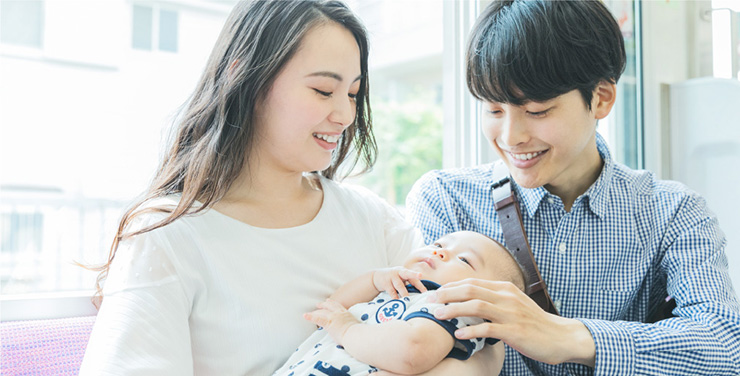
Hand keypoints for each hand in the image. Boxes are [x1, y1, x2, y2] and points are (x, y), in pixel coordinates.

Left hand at [304, 298, 358, 344]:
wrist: (355, 334)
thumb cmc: (357, 333)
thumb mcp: (356, 325)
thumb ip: (350, 324)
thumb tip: (351, 328)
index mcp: (346, 313)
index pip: (337, 305)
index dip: (332, 303)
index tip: (328, 301)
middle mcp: (339, 313)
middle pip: (329, 306)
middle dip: (323, 305)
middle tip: (319, 304)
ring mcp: (333, 317)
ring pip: (322, 312)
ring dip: (315, 311)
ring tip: (310, 312)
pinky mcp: (328, 323)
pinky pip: (317, 319)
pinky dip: (310, 317)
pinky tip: (305, 315)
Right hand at [372, 267, 426, 298]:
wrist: (376, 277)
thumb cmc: (393, 279)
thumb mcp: (400, 278)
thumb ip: (408, 283)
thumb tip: (421, 295)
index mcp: (405, 272)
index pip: (414, 278)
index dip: (420, 284)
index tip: (426, 290)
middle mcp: (399, 273)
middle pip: (407, 273)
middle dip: (414, 274)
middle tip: (420, 275)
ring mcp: (392, 277)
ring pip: (399, 285)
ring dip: (404, 292)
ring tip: (408, 298)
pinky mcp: (386, 283)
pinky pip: (391, 292)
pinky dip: (395, 297)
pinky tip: (397, 302)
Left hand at [430, 278, 594, 366]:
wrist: (560, 337)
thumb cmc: (533, 323)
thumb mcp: (514, 304)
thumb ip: (494, 300)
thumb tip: (470, 301)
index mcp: (505, 289)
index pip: (473, 282)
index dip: (452, 286)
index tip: (436, 293)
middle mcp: (507, 297)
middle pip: (471, 289)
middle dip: (447, 294)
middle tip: (430, 301)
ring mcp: (511, 314)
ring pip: (476, 306)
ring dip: (454, 310)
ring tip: (438, 316)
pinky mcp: (514, 332)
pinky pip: (488, 328)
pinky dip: (471, 330)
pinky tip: (459, 334)